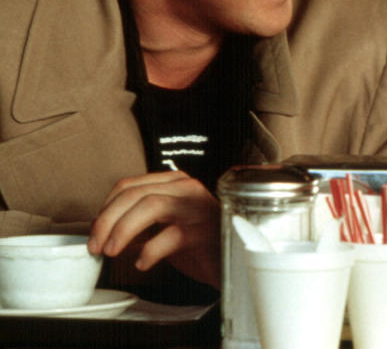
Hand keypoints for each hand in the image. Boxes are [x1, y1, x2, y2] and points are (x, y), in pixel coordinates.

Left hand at [87, 171, 220, 287]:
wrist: (231, 264)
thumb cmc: (198, 245)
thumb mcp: (164, 227)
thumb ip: (139, 222)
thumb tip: (102, 231)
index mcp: (175, 183)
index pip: (129, 185)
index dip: (105, 208)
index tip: (94, 232)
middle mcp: (187, 189)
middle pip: (135, 193)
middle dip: (107, 221)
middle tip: (96, 246)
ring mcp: (197, 208)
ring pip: (151, 205)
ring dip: (123, 230)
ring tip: (112, 251)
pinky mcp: (205, 231)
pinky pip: (170, 236)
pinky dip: (149, 251)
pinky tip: (142, 263)